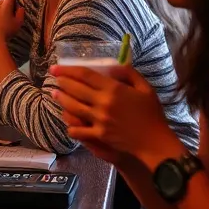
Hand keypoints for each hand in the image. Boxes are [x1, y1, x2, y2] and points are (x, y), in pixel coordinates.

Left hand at [50, 63, 176, 164]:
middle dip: (61, 81)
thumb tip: (112, 65)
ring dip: (61, 99)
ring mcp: (99, 120)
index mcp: (114, 89)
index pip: (85, 75)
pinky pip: (78, 130)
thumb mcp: (145, 88)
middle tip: (53, 77)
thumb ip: (129, 74)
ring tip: (55, 93)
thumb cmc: (152, 114)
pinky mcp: (99, 135)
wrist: (154, 142)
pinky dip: (70, 125)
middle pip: (75, 89)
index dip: (68, 70)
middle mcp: (103, 103)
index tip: (56, 67)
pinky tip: (67, 120)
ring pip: (73, 107)